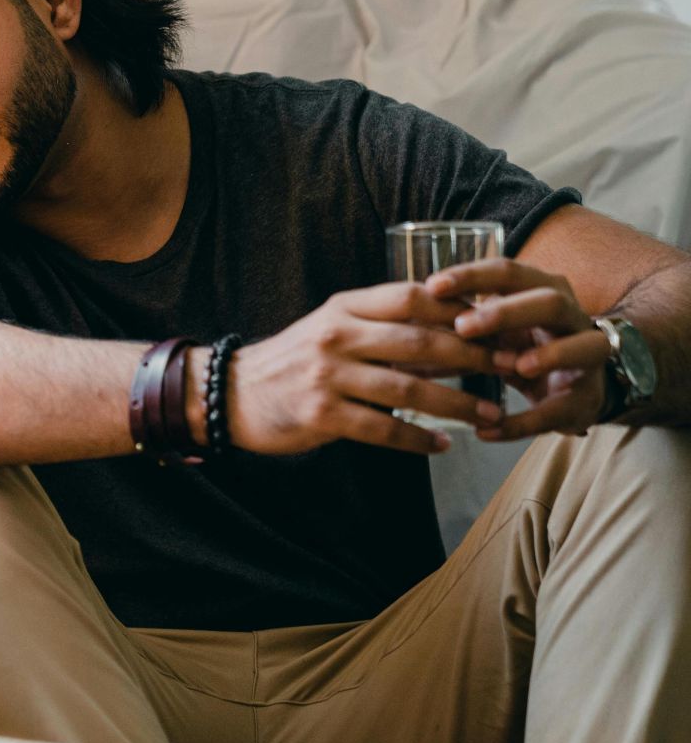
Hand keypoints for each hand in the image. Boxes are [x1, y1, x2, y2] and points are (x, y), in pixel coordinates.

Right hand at [228, 282, 503, 455]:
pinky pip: (381, 428)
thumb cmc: (292, 361)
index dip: (461, 309)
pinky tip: (441, 445)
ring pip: (407, 387)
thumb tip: (451, 335)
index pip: (412, 298)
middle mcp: (336, 336)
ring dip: (456, 403)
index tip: (500, 323)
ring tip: (492, 414)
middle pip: (419, 341)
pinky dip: (416, 438)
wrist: (230, 393)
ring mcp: (327, 376)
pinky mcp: (319, 415)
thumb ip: (382, 328)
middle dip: (474, 357)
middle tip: (513, 368)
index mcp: (344, 308)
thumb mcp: (332, 329)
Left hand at [426, 259, 606, 439]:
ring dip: (547, 354)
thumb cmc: (520, 346)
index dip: (472, 276)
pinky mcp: (585, 398)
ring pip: (582, 345)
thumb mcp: (490, 331)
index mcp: (540, 290)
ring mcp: (586, 355)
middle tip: (463, 326)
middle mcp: (571, 316)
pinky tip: (487, 430)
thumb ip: (454, 325)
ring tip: (512, 366)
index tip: (432, 286)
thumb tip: (394, 327)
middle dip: (507, 312)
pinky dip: (522, 422)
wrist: (570, 387)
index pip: (508, 272)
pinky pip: (557, 410)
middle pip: (550, 301)